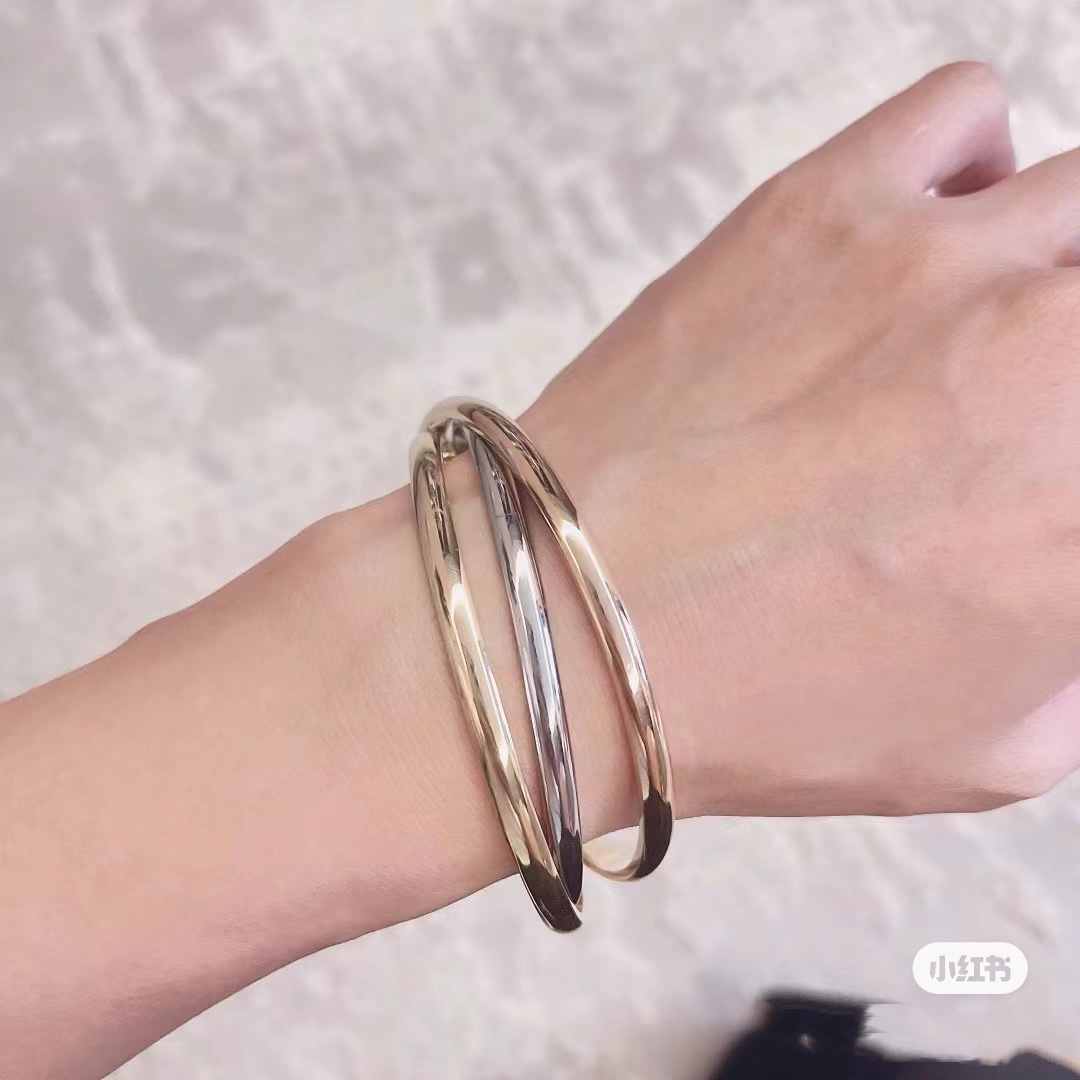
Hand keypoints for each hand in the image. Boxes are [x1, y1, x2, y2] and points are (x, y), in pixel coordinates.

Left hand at [521, 62, 1079, 817]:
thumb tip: (1074, 591)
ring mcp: (938, 266)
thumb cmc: (759, 710)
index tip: (1043, 470)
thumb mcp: (989, 754)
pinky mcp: (825, 206)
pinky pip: (965, 117)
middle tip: (1016, 411)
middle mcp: (1051, 368)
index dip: (1073, 464)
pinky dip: (971, 171)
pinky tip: (918, 251)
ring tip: (982, 330)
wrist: (574, 624)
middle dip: (1073, 363)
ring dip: (1050, 268)